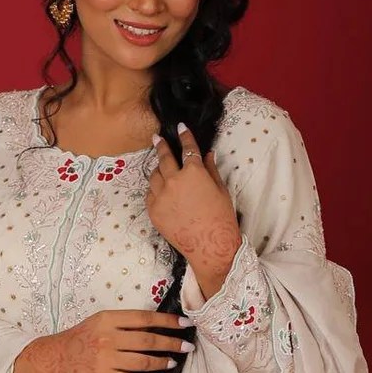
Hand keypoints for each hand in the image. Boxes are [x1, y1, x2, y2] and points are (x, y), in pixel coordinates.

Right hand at [12, 309, 195, 372]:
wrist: (55, 358)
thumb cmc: (80, 338)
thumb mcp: (100, 321)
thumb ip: (124, 322)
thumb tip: (156, 326)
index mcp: (108, 319)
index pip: (145, 318)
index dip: (168, 321)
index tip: (185, 323)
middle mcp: (108, 338)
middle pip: (149, 341)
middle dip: (172, 343)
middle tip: (187, 346)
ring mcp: (106, 359)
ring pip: (143, 362)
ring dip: (162, 362)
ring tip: (172, 362)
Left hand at [146, 121, 240, 291]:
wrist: (209, 245)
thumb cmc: (221, 217)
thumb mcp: (220, 190)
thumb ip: (210, 169)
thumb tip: (207, 154)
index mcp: (193, 172)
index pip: (188, 148)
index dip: (185, 136)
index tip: (181, 127)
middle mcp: (173, 180)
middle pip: (164, 158)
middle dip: (161, 146)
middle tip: (158, 138)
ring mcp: (160, 196)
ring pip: (154, 176)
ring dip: (158, 169)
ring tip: (161, 167)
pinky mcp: (153, 210)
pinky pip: (151, 194)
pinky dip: (155, 189)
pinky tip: (161, 190)